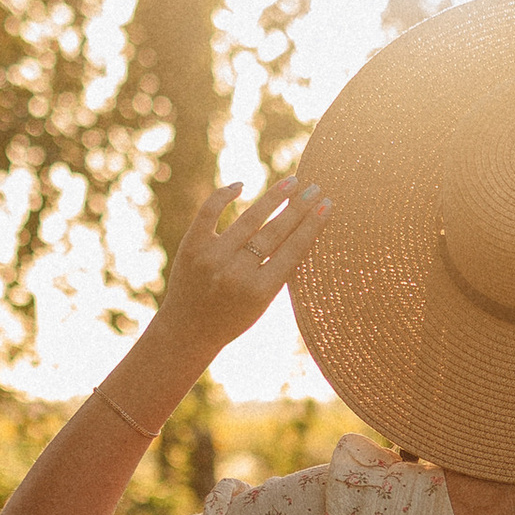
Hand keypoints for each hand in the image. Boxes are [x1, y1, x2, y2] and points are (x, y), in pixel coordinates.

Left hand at [158, 176, 332, 357]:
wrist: (187, 331)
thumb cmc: (232, 318)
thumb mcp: (262, 304)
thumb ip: (278, 272)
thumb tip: (303, 228)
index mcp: (260, 291)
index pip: (293, 250)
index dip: (312, 225)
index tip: (327, 205)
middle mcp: (236, 273)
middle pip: (275, 232)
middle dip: (298, 207)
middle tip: (315, 188)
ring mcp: (212, 258)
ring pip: (249, 219)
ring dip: (273, 198)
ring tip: (292, 182)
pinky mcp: (192, 246)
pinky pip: (209, 212)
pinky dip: (224, 195)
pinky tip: (241, 185)